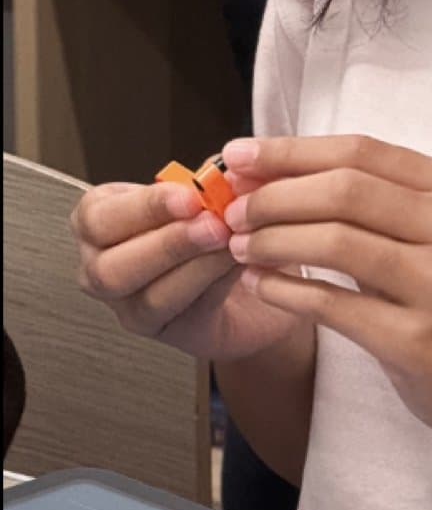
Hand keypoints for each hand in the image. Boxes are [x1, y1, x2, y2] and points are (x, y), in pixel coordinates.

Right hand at [72, 181, 299, 359]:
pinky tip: (238, 265)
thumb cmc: (211, 234)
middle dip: (167, 243)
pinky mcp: (174, 334)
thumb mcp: (201, 200)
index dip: (144, 208)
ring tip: (229, 243)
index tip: (189, 196)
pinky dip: (215, 285)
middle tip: (213, 224)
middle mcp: (104, 271)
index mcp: (99, 225)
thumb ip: (204, 187)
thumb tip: (225, 175)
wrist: (254, 282)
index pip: (98, 218)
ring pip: (149, 296)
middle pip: (112, 266)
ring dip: (194, 266)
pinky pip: (187, 312)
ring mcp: (134, 309)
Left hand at [221, 135, 431, 462]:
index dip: (290, 151)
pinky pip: (333, 304)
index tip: (238, 155)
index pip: (362, 152)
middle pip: (343, 189)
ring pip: (334, 241)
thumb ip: (383, 212)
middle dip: (272, 194)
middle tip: (231, 211)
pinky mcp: (419, 341)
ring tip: (238, 247)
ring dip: (271, 240)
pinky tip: (262, 286)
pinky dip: (286, 291)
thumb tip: (278, 177)